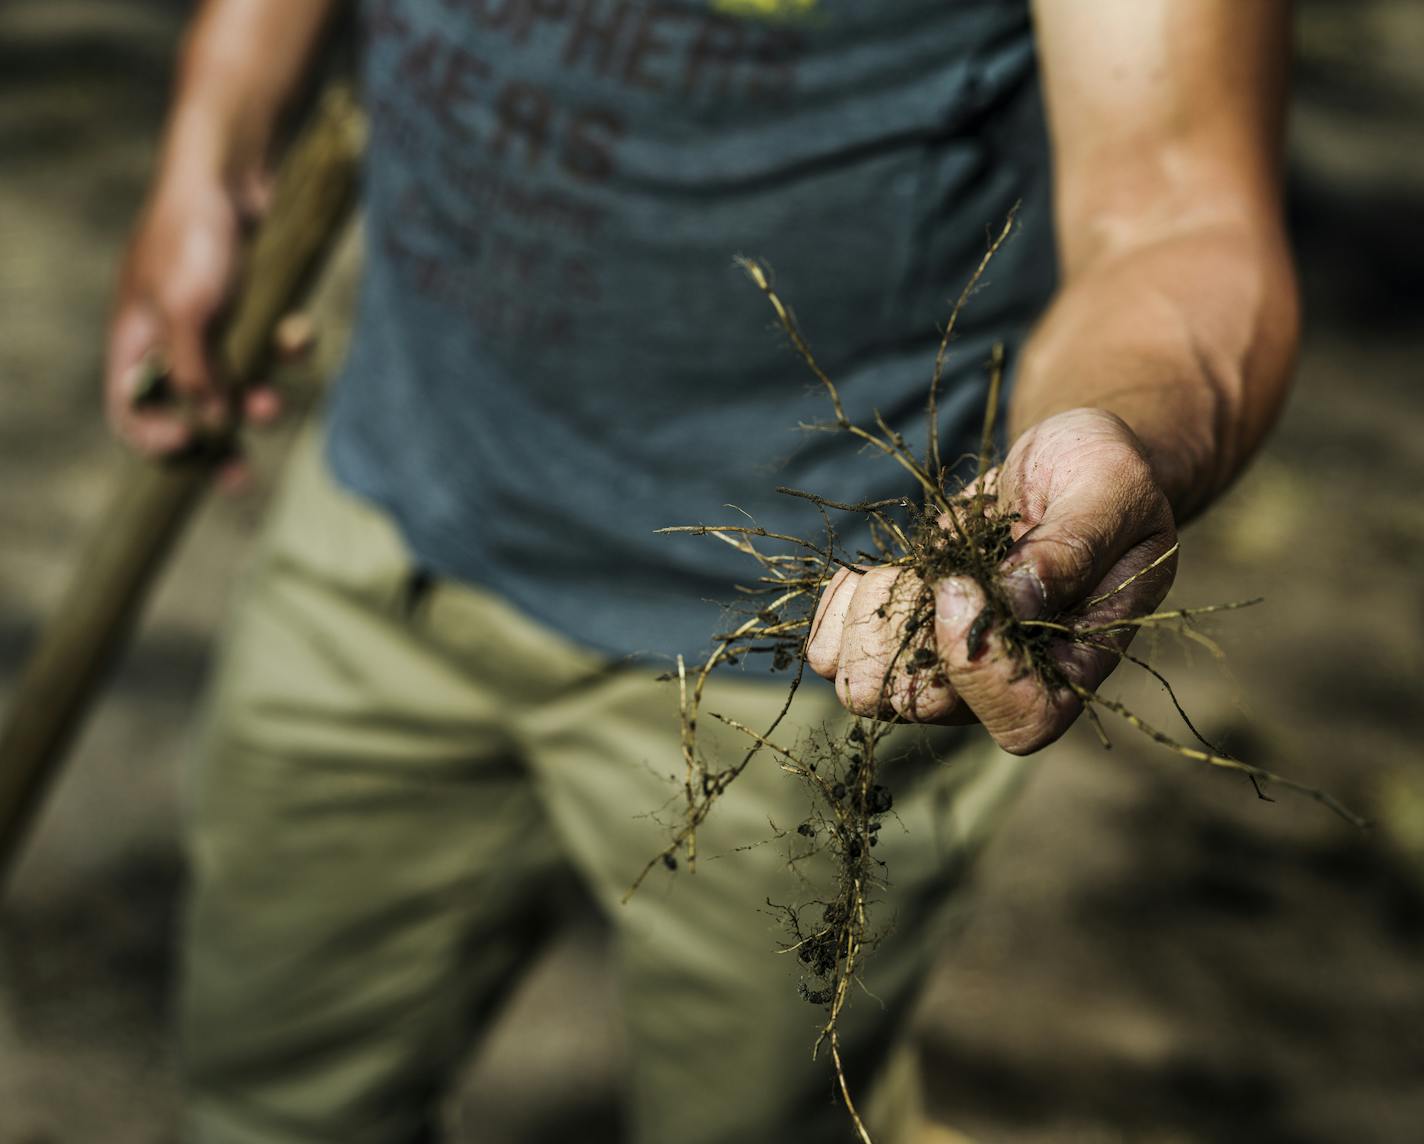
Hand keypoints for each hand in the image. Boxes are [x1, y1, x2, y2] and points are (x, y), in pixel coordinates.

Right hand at [104, 168, 301, 483]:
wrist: (234, 170)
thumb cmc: (196, 235)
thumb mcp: (187, 310)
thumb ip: (195, 371)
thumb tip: (212, 421)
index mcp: (133, 340)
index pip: (128, 410)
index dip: (152, 439)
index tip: (188, 446)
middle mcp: (167, 337)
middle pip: (186, 411)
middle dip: (215, 444)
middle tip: (239, 481)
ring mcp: (210, 322)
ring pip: (237, 384)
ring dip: (258, 399)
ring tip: (275, 402)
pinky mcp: (248, 305)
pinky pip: (269, 344)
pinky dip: (287, 347)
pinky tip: (301, 335)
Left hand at [805, 408, 1178, 754]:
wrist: (1066, 469)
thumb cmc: (1106, 478)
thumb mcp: (1111, 489)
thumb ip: (1072, 546)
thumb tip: (1012, 603)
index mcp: (1073, 664)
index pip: (1021, 721)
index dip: (976, 668)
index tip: (957, 583)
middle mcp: (1004, 682)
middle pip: (919, 704)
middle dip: (907, 625)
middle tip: (940, 566)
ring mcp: (945, 667)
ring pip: (864, 684)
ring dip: (872, 614)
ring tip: (915, 565)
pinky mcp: (900, 640)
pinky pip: (832, 653)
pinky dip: (840, 606)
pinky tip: (878, 570)